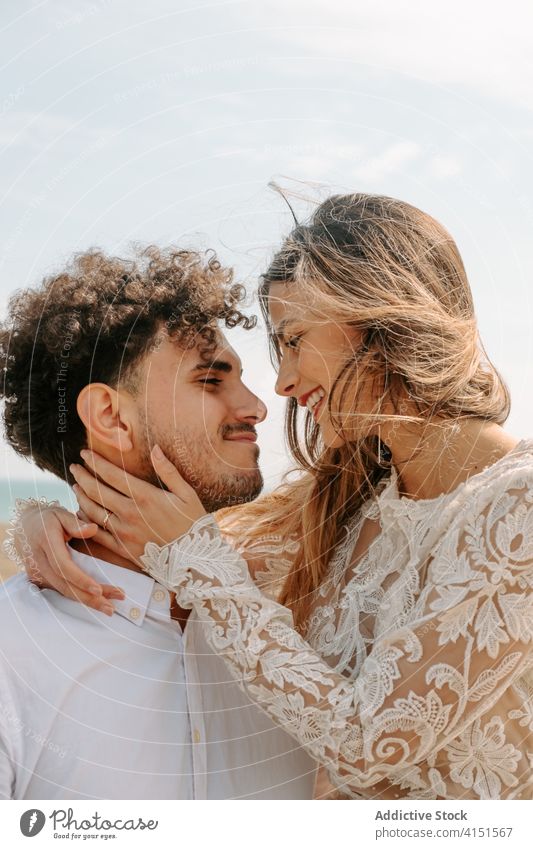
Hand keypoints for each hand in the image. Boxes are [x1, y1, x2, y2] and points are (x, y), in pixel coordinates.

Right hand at [16, 504, 124, 614]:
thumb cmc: (48, 519)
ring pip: (62, 591)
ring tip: (109, 608)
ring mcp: (37, 572)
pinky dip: (78, 597)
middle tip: (111, 607)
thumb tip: (93, 529)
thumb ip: (76, 523)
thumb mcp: (61, 514)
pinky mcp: (39, 579)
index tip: (98, 590)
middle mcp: (39, 561)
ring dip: (86, 601)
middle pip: (64, 585)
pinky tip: (95, 602)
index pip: (62, 566)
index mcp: (45, 542)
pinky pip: (60, 590)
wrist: (25, 527)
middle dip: (88, 598)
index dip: (80, 579)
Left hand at [69, 444, 206, 564]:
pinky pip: (97, 533)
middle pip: (97, 491)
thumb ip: (168, 471)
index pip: (112, 475)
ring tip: (76, 486)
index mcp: (145, 496)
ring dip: (81, 497)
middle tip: (74, 467)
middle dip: (82, 476)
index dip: (95, 462)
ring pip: (93, 511)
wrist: (195, 561)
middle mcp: (130, 513)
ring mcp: (124, 532)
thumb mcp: (187, 494)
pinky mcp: (122, 548)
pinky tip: (81, 513)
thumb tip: (155, 449)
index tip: (84, 454)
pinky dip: (86, 521)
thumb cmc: (193, 524)